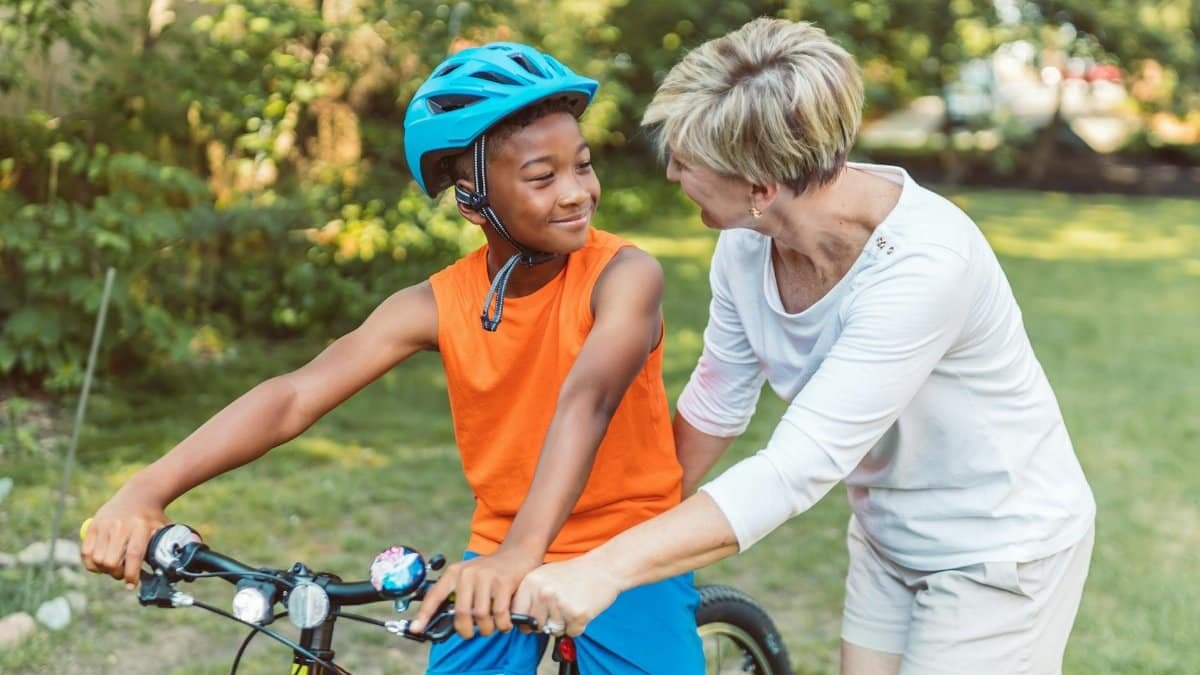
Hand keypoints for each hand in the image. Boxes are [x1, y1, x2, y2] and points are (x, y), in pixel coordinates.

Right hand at [80, 488, 168, 588]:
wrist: (139, 495)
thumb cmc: (153, 518)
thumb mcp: (163, 530)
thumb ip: (164, 549)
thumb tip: (170, 572)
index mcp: (141, 527)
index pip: (134, 555)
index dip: (131, 574)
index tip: (131, 585)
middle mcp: (121, 526)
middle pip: (111, 561)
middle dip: (116, 574)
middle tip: (123, 574)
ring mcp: (105, 525)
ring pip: (97, 559)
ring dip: (104, 570)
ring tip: (113, 567)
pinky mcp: (93, 525)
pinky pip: (86, 552)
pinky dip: (91, 564)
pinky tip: (101, 564)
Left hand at [408, 546, 541, 638]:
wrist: (517, 553)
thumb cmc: (491, 572)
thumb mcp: (469, 577)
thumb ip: (458, 595)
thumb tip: (446, 622)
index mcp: (454, 572)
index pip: (435, 596)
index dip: (423, 614)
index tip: (415, 629)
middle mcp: (468, 573)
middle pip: (461, 614)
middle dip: (466, 631)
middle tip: (471, 633)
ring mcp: (486, 577)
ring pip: (480, 616)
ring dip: (486, 629)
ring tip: (491, 626)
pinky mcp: (503, 582)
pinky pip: (499, 614)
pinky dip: (502, 625)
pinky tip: (504, 623)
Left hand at [512, 555, 621, 637]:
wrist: (603, 567)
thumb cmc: (574, 573)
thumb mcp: (545, 576)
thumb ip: (529, 596)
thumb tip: (519, 623)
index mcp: (531, 582)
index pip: (516, 614)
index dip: (525, 621)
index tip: (534, 619)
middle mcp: (543, 593)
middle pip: (536, 626)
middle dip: (547, 623)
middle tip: (561, 608)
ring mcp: (560, 604)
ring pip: (554, 631)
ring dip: (564, 624)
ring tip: (572, 605)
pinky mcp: (577, 614)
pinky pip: (571, 633)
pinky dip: (578, 626)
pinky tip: (582, 609)